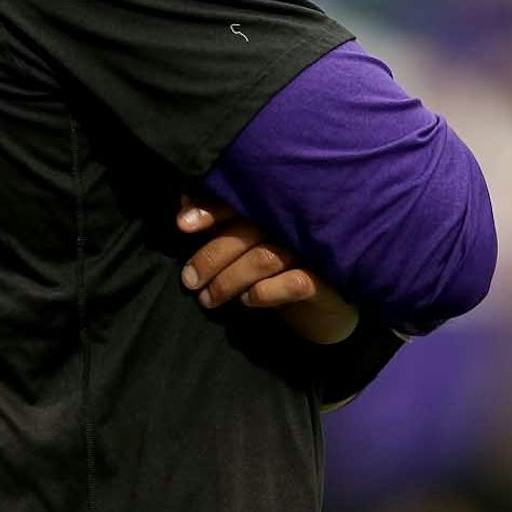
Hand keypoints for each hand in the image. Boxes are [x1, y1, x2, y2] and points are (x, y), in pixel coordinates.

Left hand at [177, 197, 358, 344]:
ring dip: (230, 279)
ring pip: (264, 258)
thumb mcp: (249, 246)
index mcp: (276, 209)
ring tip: (208, 299)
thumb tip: (183, 202)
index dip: (211, 209)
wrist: (327, 309)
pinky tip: (249, 300)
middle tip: (189, 280)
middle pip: (247, 231)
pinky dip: (266, 291)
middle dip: (212, 255)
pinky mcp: (329, 281)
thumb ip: (222, 225)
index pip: (241, 202)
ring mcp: (313, 250)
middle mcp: (295, 224)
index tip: (182, 225)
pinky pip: (295, 282)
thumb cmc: (283, 270)